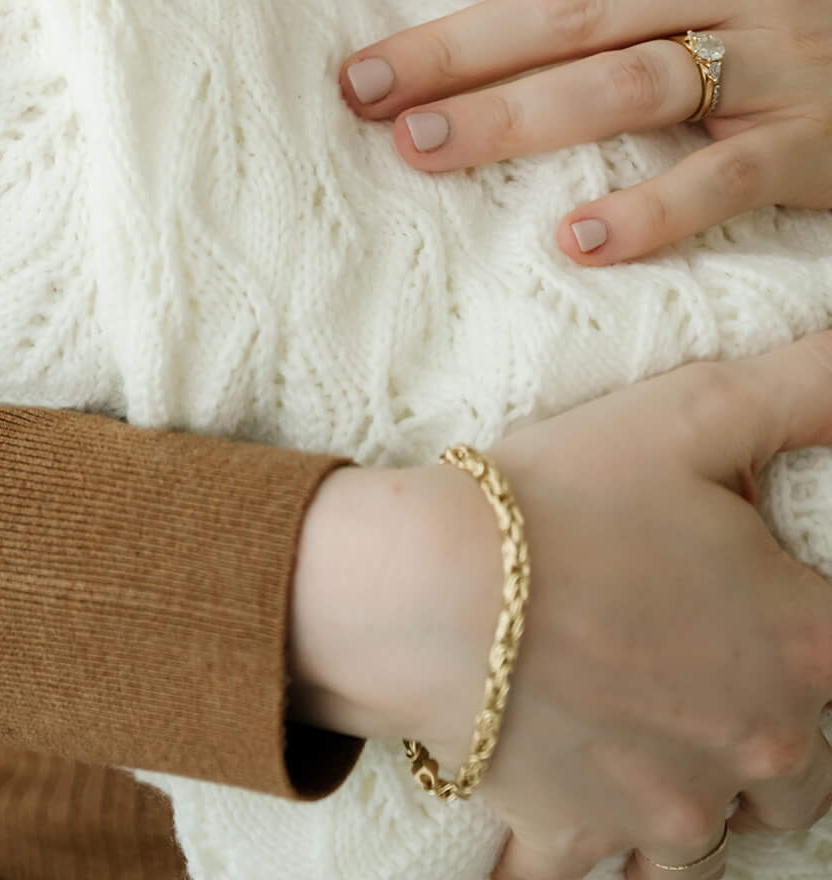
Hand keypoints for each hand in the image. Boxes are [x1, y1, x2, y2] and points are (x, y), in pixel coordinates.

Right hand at [290, 337, 831, 879]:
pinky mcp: (581, 840)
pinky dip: (579, 848)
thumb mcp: (691, 413)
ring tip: (633, 733)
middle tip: (693, 674)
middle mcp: (757, 750)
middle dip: (759, 742)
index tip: (754, 619)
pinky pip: (591, 874)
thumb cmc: (562, 495)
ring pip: (705, 839)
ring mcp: (669, 810)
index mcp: (802, 648)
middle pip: (797, 784)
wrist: (427, 585)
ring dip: (682, 799)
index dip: (806, 641)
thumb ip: (804, 390)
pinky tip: (560, 805)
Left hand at [329, 0, 831, 263]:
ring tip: (424, 148)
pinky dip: (651, 210)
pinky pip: (725, 179)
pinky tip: (577, 241)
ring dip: (519, 120)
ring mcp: (779, 53)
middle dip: (452, 44)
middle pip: (565, 6)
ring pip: (626, 85)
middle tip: (358, 82)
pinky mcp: (820, 140)